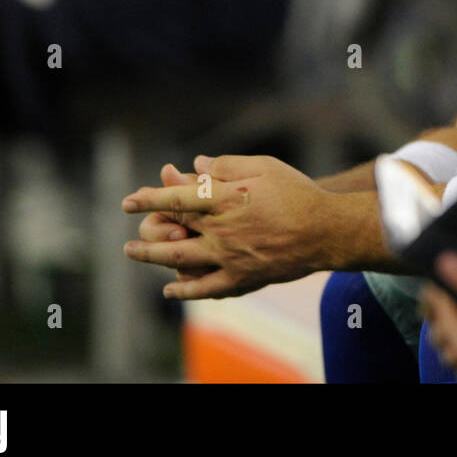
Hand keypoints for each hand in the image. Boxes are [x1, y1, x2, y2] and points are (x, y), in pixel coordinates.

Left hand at [122, 154, 338, 298]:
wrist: (327, 231)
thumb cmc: (297, 193)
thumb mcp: (264, 166)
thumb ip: (227, 166)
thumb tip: (196, 165)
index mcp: (226, 199)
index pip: (176, 198)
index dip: (149, 198)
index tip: (130, 200)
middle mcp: (222, 230)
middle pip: (172, 229)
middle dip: (147, 227)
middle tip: (131, 228)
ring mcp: (230, 258)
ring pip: (180, 261)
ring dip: (152, 258)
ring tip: (133, 253)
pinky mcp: (242, 278)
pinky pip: (206, 288)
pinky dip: (185, 290)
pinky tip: (172, 289)